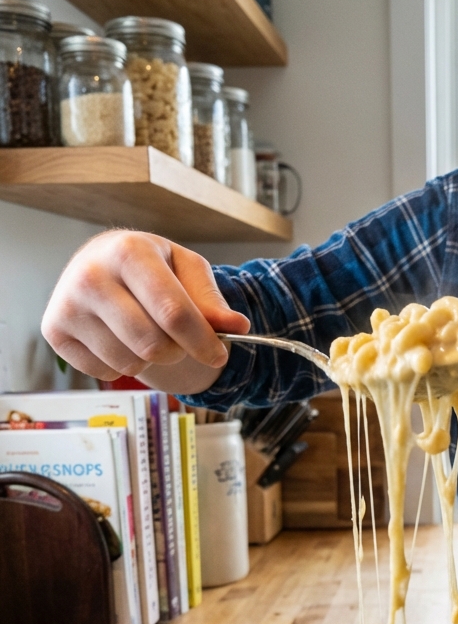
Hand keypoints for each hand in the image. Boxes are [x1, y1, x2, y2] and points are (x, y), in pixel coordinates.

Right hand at [42, 230, 249, 384]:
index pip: (173, 313)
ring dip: (149, 359)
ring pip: (129, 363)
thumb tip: (237, 326)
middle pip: (152, 344)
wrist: (100, 263)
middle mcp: (90, 275)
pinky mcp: (54, 331)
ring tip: (144, 332)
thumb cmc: (149, 267)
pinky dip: (121, 364)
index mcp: (128, 251)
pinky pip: (104, 372)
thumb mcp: (186, 269)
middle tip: (177, 338)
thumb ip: (211, 299)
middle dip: (177, 350)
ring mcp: (67, 305)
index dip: (202, 341)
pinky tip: (118, 338)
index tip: (218, 354)